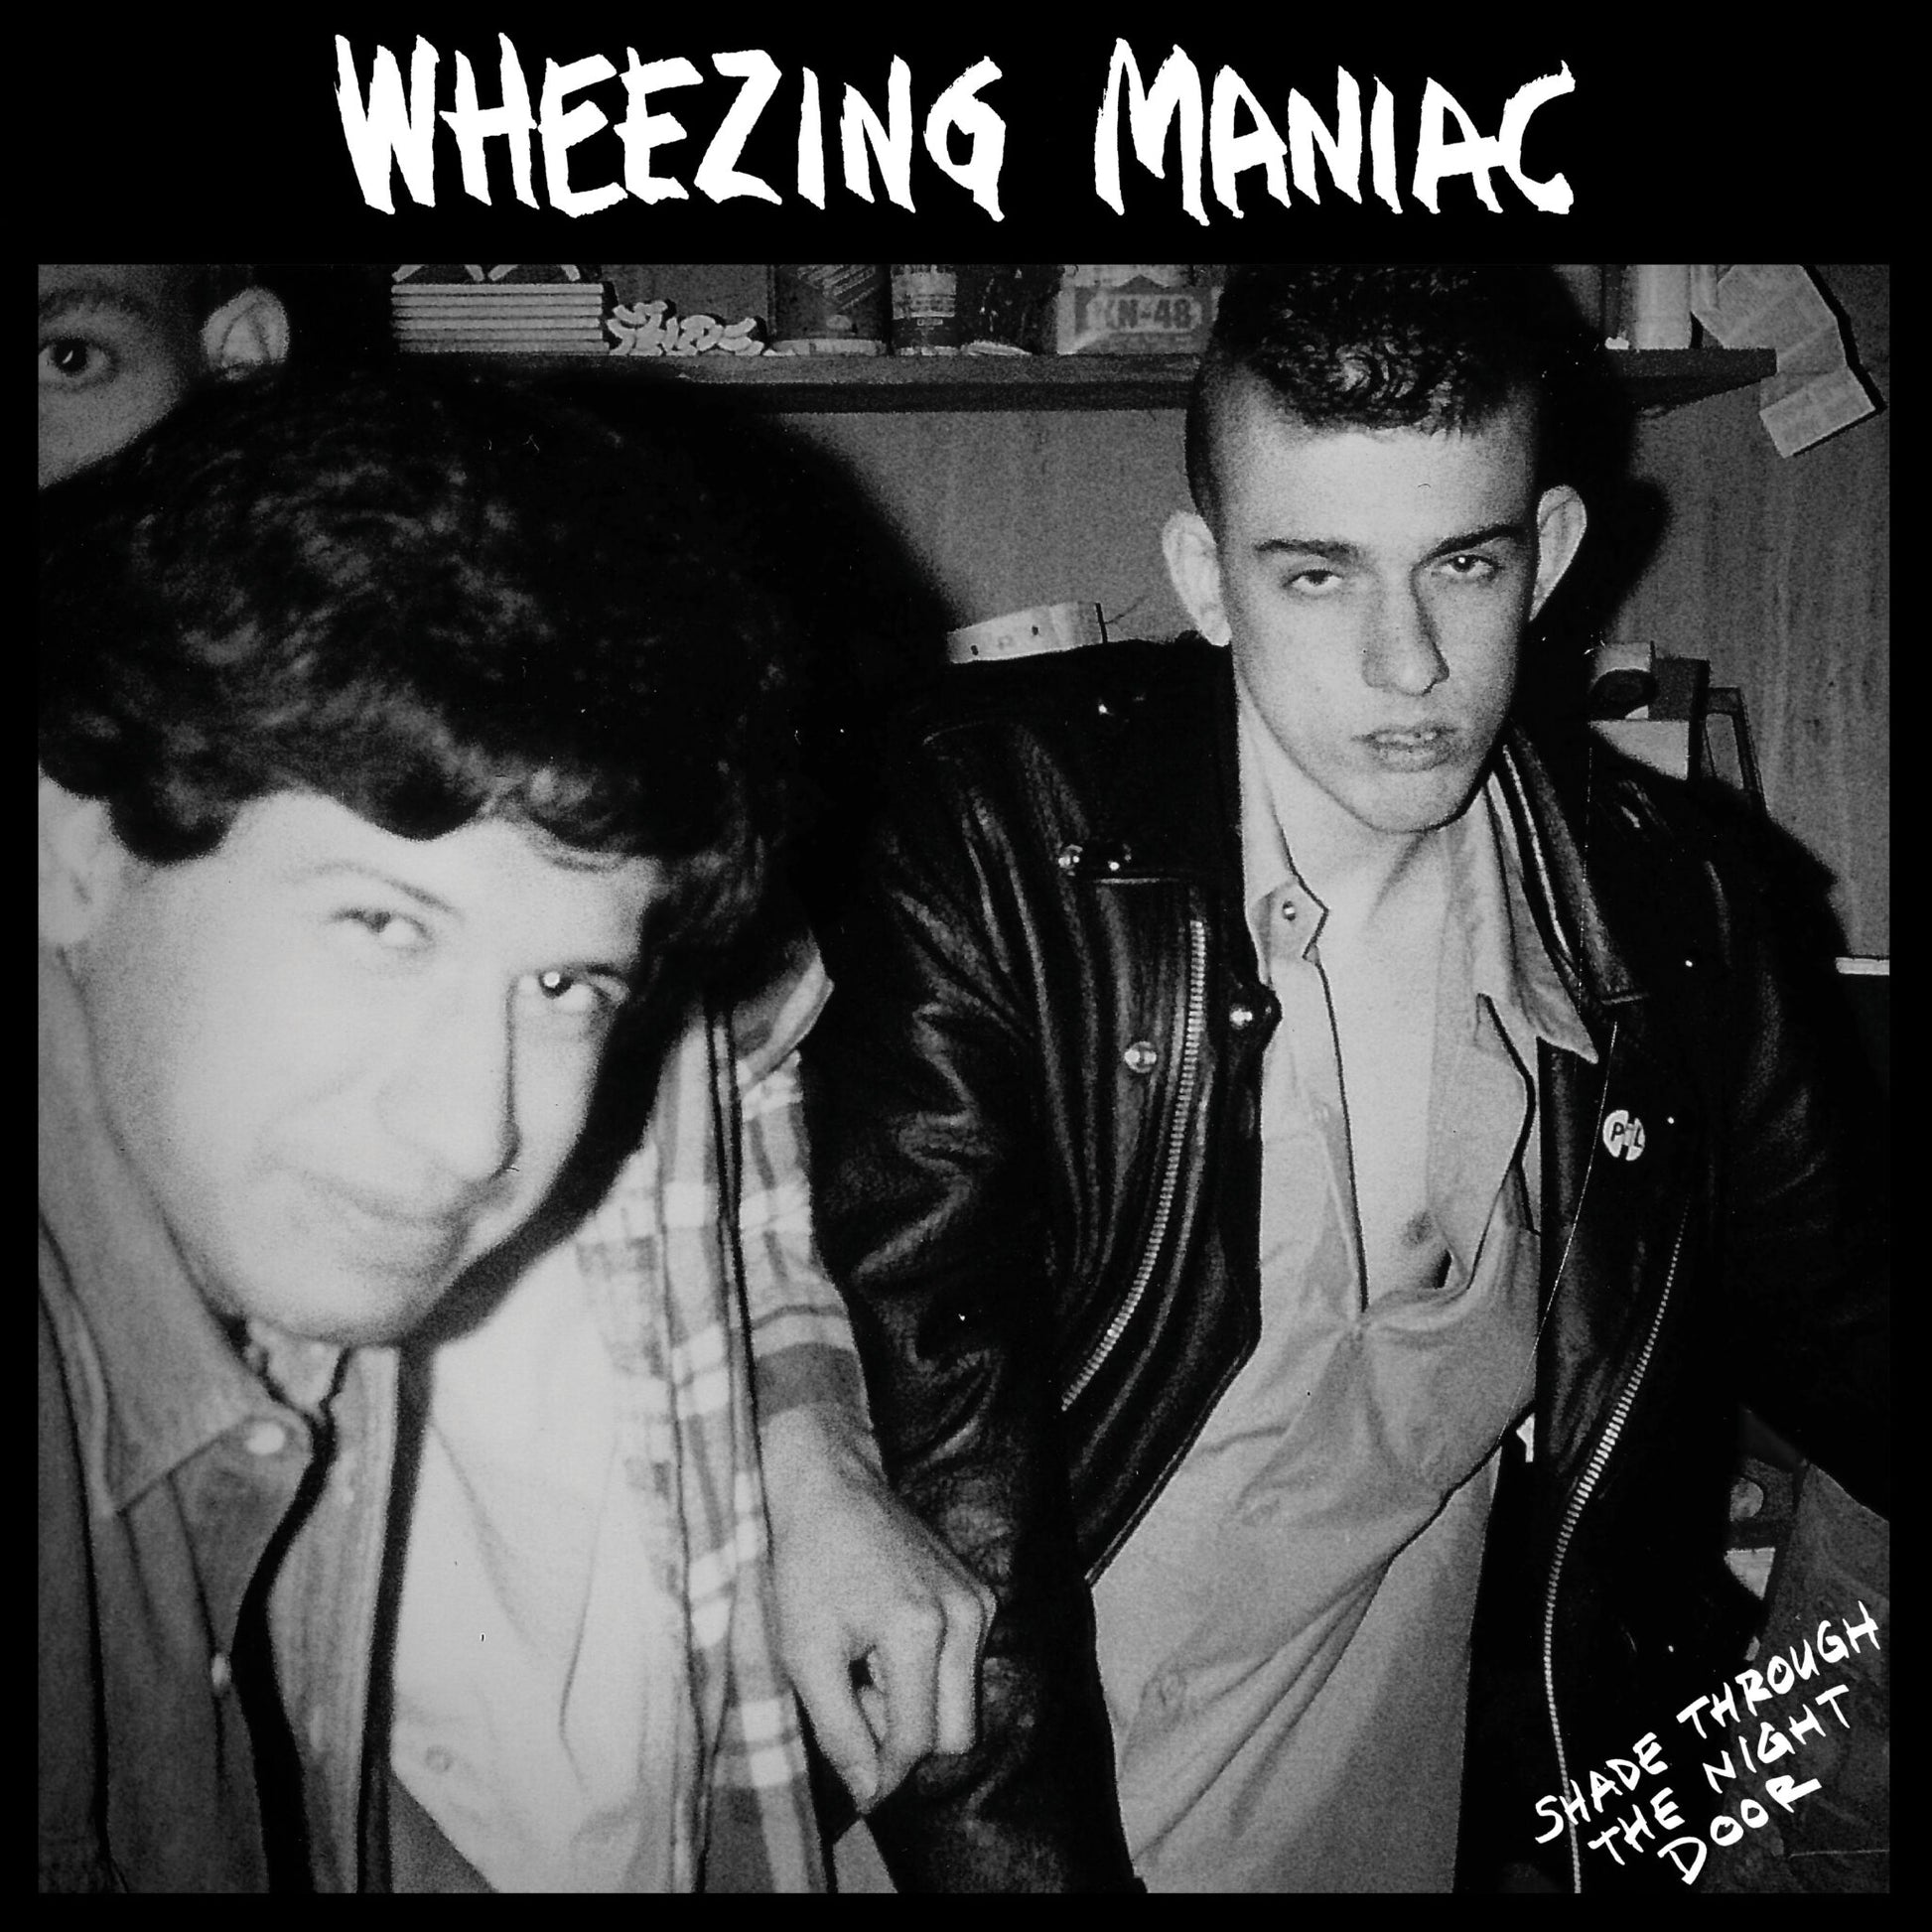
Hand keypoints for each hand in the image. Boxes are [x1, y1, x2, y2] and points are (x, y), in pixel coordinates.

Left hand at [760, 1403, 995, 1811]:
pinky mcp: (981, 1595)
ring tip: (864, 1665)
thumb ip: (839, 1729)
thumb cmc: (808, 1564)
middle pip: (956, 1733)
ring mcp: (980, 1602)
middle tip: (853, 1697)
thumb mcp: (805, 1652)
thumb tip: (871, 1792)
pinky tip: (884, 1643)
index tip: (851, 1776)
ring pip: (962, 1705)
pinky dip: (927, 1675)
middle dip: (903, 1736)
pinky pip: (964, 1669)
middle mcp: (967, 1616)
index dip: (882, 1772)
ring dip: (914, 1706)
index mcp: (922, 1629)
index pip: (917, 1739)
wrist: (831, 1486)